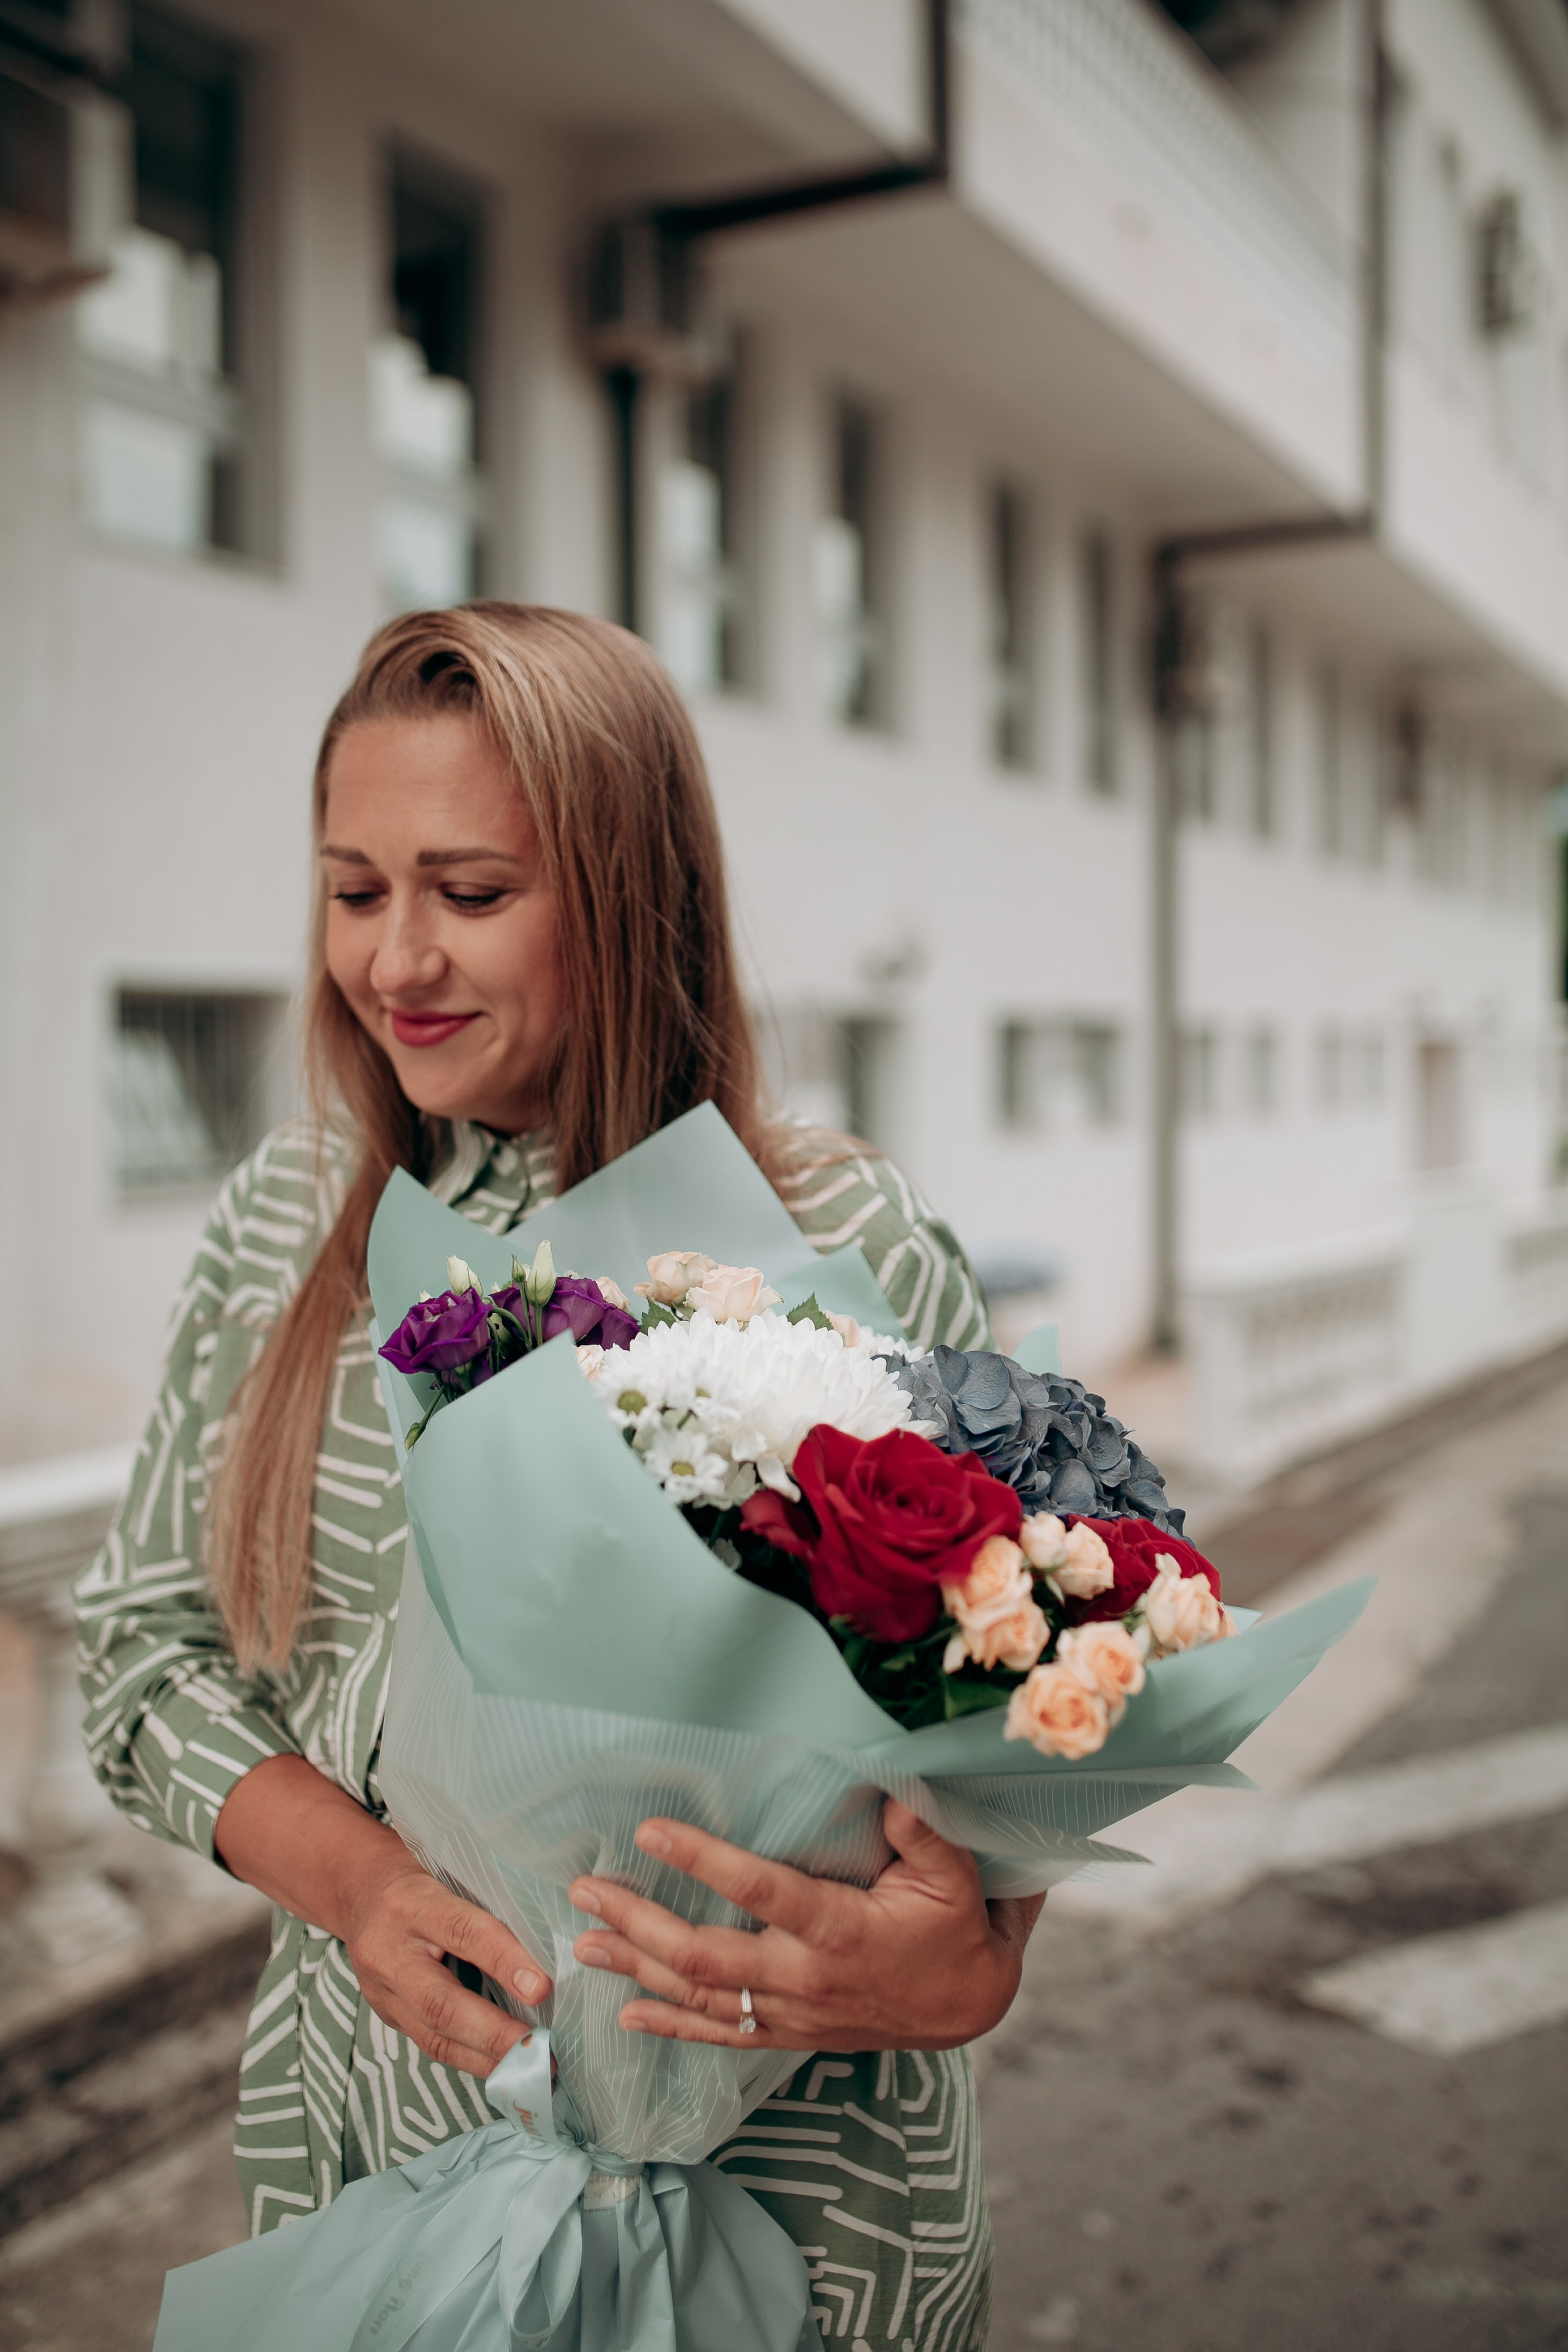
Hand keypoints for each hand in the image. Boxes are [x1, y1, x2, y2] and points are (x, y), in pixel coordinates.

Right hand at [338, 1842, 551, 2078]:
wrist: (359, 1892)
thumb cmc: (420, 1880)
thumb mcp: (450, 1873)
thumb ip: (489, 1904)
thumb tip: (548, 1946)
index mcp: (410, 1904)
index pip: (461, 1931)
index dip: (503, 1960)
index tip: (542, 1987)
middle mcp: (388, 1952)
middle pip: (440, 2002)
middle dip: (494, 2032)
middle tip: (540, 2049)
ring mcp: (382, 1991)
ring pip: (432, 2036)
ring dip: (486, 2058)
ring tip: (531, 2067)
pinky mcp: (387, 2014)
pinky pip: (430, 2044)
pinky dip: (470, 2059)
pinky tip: (503, 2066)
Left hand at [569, 1799, 1041, 2051]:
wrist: (968, 2010)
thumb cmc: (954, 1930)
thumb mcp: (955, 1877)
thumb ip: (922, 1830)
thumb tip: (890, 1784)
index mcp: (838, 1930)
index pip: (760, 1891)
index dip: (703, 1860)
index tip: (650, 1830)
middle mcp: (804, 1978)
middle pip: (704, 1956)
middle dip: (638, 1923)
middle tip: (585, 1891)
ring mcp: (791, 2013)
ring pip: (699, 1997)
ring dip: (636, 1968)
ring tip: (581, 1944)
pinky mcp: (787, 2035)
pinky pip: (718, 2035)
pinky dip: (668, 2025)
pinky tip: (624, 2012)